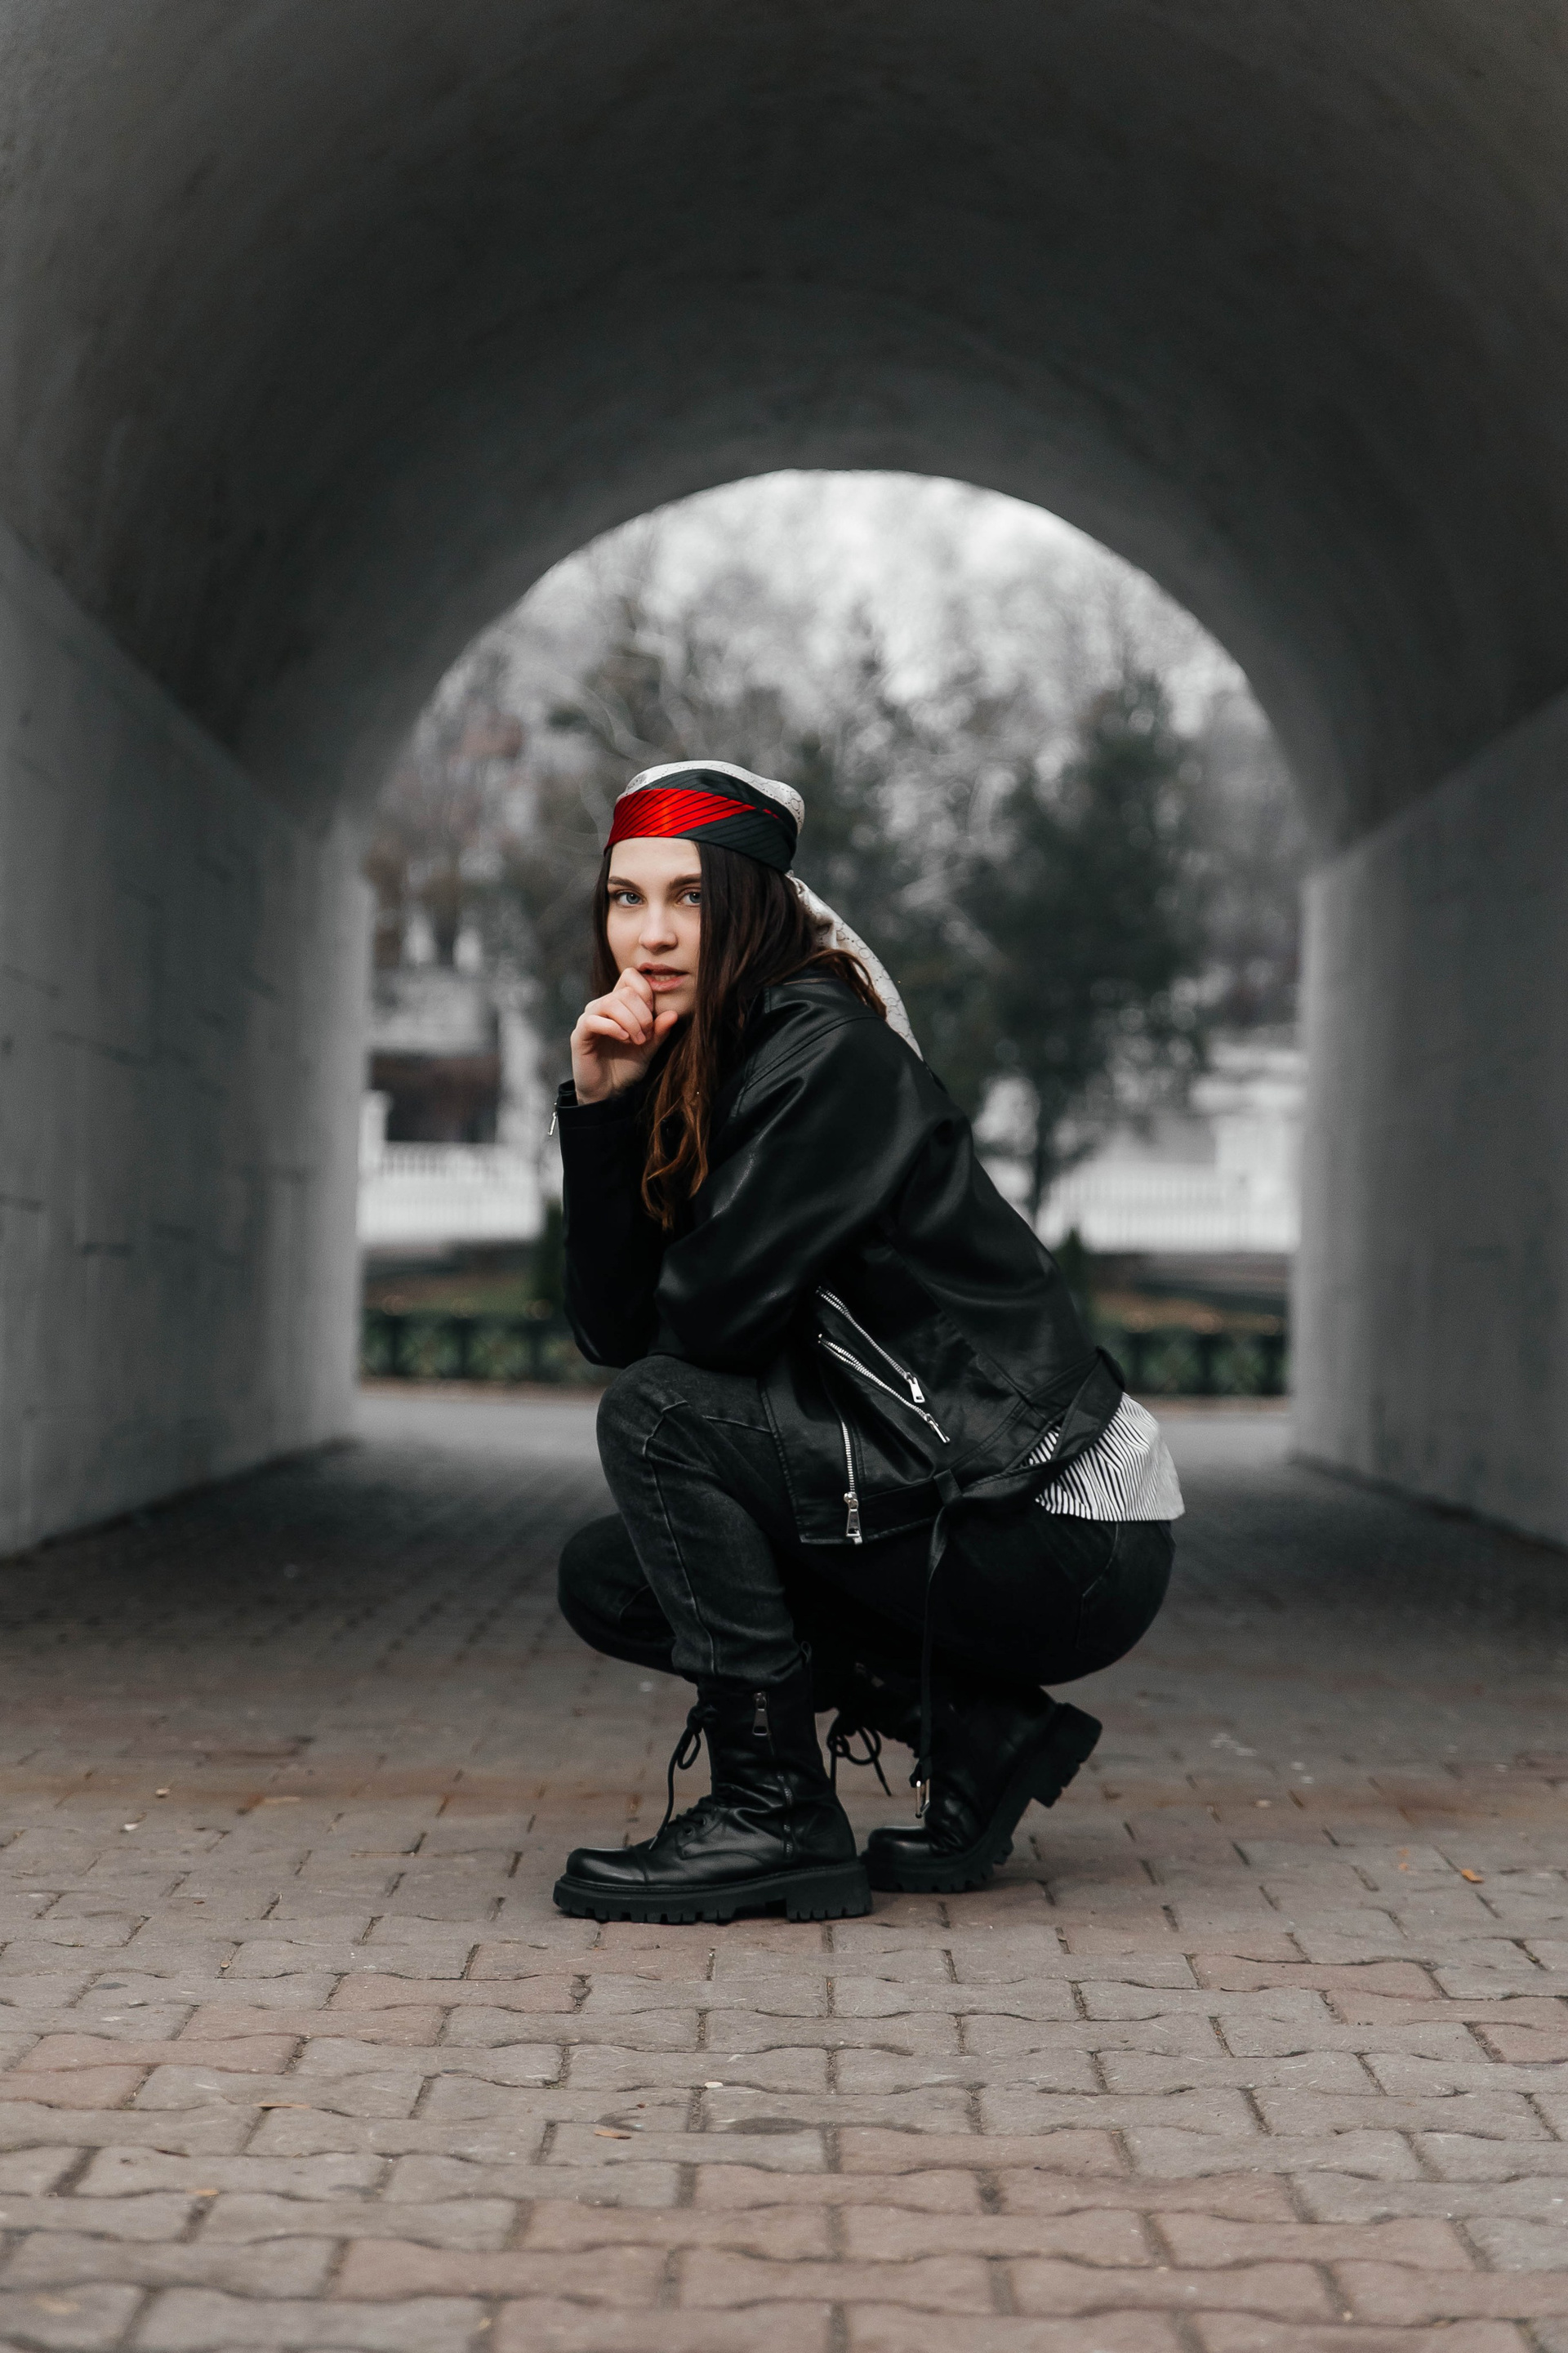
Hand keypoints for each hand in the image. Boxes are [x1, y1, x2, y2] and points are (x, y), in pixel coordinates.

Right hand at [569, 967, 680, 1101]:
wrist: (608, 1092)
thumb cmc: (627, 1067)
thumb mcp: (649, 1048)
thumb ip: (659, 1031)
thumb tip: (674, 1013)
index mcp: (619, 1003)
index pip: (631, 976)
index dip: (647, 992)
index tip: (653, 1018)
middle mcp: (602, 1006)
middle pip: (625, 991)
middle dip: (642, 1014)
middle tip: (646, 1036)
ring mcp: (589, 1018)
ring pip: (611, 1003)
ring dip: (630, 1022)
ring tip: (637, 1041)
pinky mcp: (580, 1034)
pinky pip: (594, 1020)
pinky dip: (614, 1029)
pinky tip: (624, 1040)